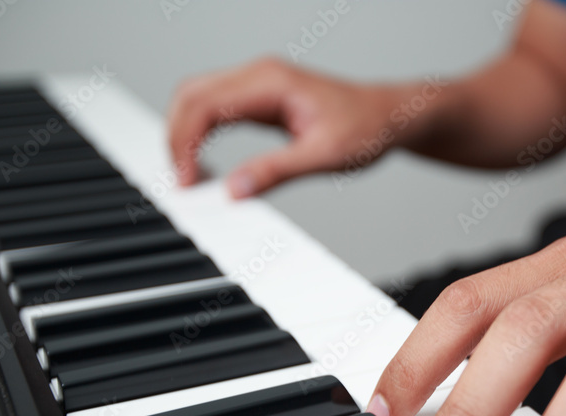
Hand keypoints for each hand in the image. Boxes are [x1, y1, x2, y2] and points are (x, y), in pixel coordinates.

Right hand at [168, 57, 396, 197]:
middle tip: (182, 182)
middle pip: (190, 96)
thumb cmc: (366, 128)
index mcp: (270, 82)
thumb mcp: (324, 156)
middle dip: (176, 139)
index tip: (188, 180)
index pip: (204, 105)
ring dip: (184, 135)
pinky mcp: (259, 98)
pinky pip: (215, 109)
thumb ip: (277, 171)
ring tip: (190, 176)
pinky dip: (200, 134)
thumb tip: (235, 189)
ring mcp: (257, 83)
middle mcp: (258, 75)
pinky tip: (204, 163)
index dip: (184, 143)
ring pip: (197, 100)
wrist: (389, 116)